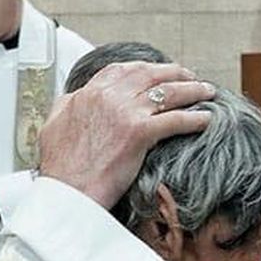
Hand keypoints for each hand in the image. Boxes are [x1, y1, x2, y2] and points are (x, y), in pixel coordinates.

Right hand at [37, 62, 213, 208]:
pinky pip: (175, 120)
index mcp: (90, 92)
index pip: (123, 69)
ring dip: (192, 90)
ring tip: (207, 92)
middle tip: (190, 77)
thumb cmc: (60, 167)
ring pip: (168, 92)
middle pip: (151, 74)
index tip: (159, 71)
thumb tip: (75, 99)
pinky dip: (194, 119)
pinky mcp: (139, 133)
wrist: (66, 191)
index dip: (146, 68)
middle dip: (175, 73)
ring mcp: (126, 112)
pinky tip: (206, 120)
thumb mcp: (53, 125)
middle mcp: (109, 96)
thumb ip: (68, 106)